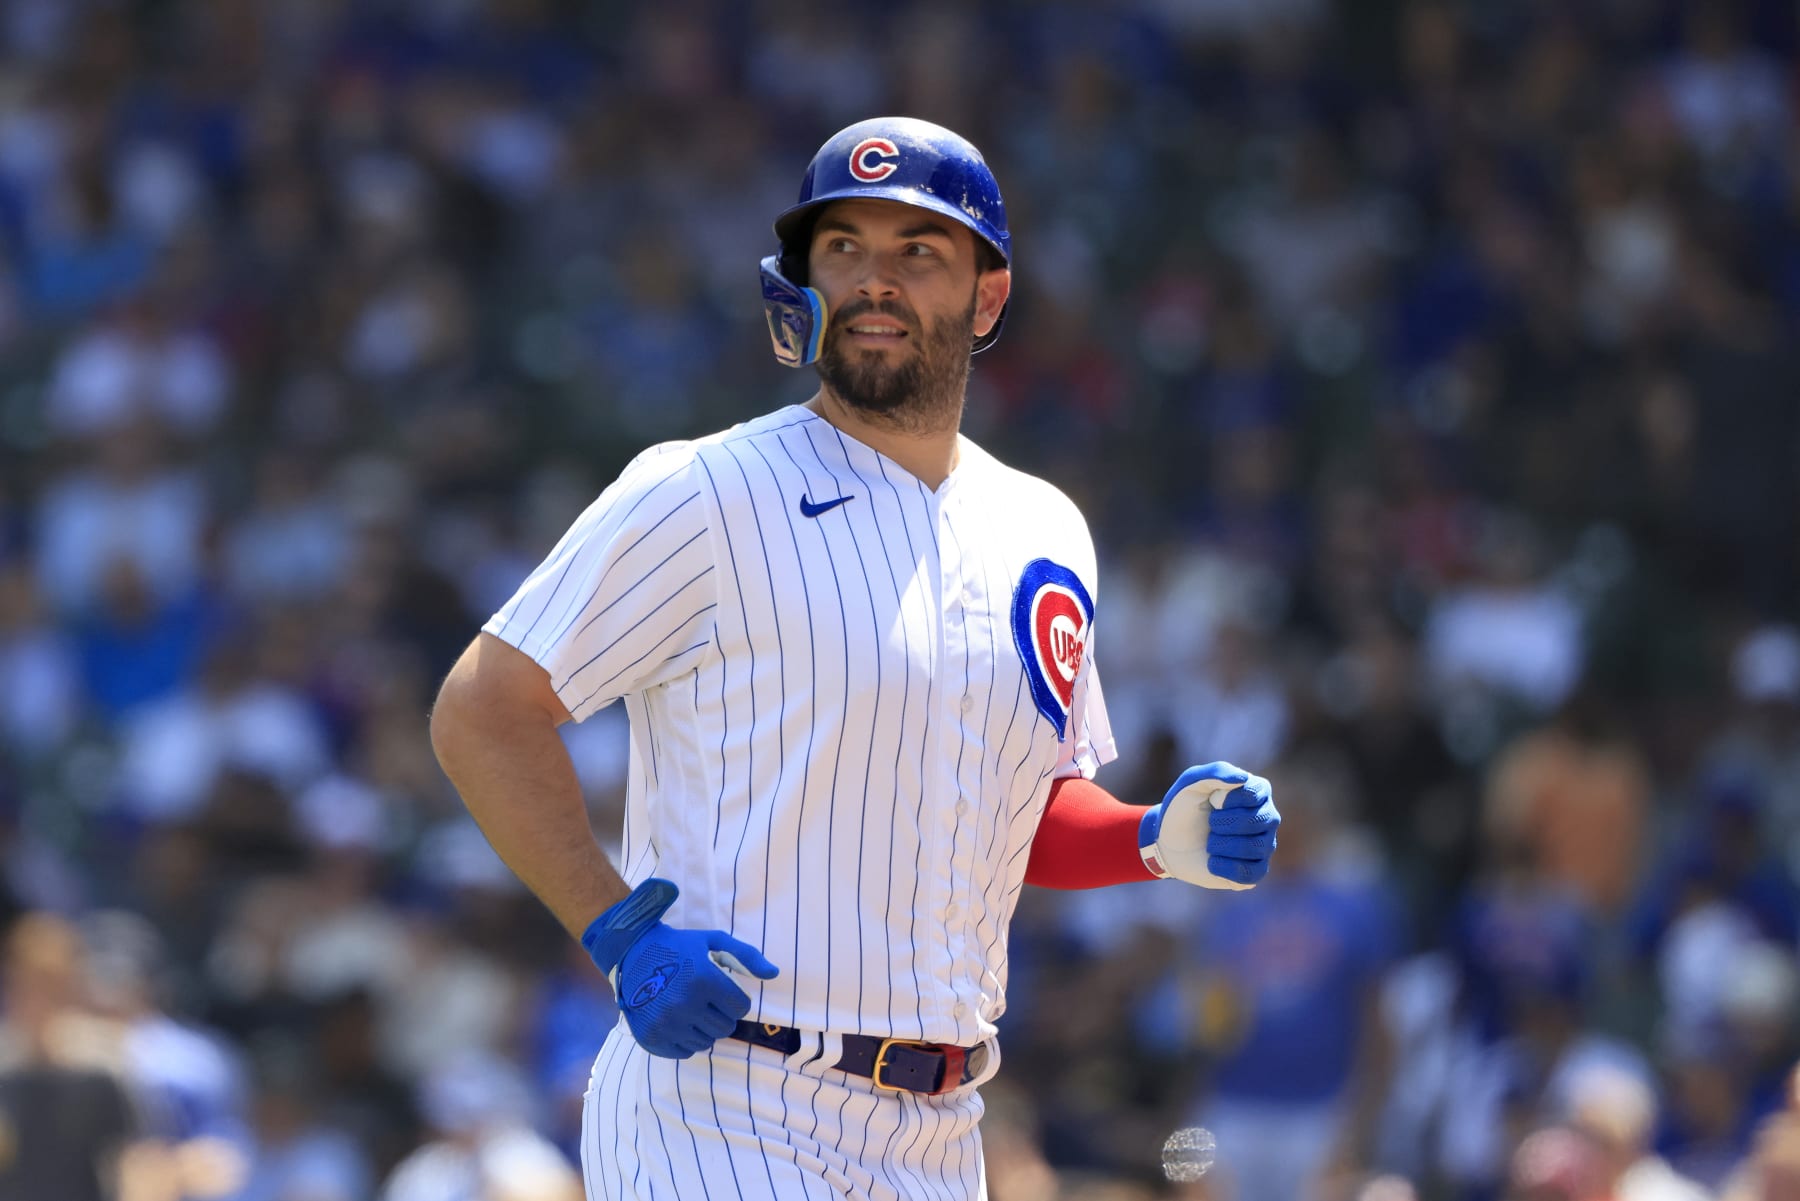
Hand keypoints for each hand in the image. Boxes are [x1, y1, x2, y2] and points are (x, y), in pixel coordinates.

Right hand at [581, 878, 779, 1057]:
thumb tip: (774, 974)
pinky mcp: (652, 1039)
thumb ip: (746, 956)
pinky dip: (686, 1040)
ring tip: (691, 1008)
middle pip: (726, 1028)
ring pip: (707, 1042)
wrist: (632, 954)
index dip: (735, 998)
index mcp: (703, 980)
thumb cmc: (679, 947)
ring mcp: (666, 1025)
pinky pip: (686, 1052)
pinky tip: (677, 1020)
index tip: (722, 989)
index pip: (742, 1008)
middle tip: (706, 999)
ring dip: (705, 1028)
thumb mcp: (714, 941)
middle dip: (721, 1014)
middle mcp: (685, 1005)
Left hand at [1138, 762, 1278, 889]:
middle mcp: (1267, 817)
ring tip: (1209, 842)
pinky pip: (1250, 873)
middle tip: (1210, 823)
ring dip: (1221, 845)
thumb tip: (1243, 778)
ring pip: (1254, 848)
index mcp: (1257, 791)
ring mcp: (1264, 845)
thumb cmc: (1184, 808)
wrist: (1169, 842)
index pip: (1254, 794)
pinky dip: (1224, 867)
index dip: (1227, 801)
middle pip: (1258, 821)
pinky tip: (1212, 861)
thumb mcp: (1191, 783)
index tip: (1211, 801)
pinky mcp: (1256, 871)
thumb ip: (1216, 772)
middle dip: (1223, 823)